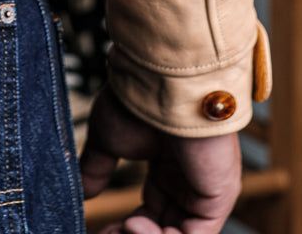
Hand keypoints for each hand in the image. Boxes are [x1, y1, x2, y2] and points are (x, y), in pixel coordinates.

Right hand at [79, 86, 241, 233]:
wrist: (157, 82)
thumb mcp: (108, 139)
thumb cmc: (135, 99)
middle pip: (164, 226)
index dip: (125, 228)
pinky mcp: (218, 194)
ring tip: (124, 228)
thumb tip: (83, 192)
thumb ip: (97, 169)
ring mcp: (205, 188)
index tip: (100, 232)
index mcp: (167, 166)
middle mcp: (188, 180)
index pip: (151, 213)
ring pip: (179, 233)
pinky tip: (136, 225)